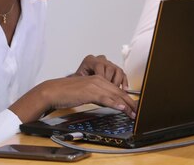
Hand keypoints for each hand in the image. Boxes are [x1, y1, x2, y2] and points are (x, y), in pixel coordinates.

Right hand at [10, 75, 137, 122]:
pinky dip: (115, 103)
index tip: (135, 108)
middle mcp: (99, 80)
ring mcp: (95, 85)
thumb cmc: (68, 93)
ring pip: (115, 95)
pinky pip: (105, 98)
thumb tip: (110, 103)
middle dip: (131, 103)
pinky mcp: (89, 91)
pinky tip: (121, 108)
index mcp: (99, 79)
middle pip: (119, 92)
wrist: (54, 91)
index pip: (117, 89)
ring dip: (126, 105)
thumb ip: (99, 96)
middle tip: (139, 112)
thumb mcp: (87, 93)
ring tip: (134, 113)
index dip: (128, 99)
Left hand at [72, 54, 128, 89]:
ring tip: (114, 91)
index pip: (99, 66)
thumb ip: (84, 83)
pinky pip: (122, 73)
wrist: (80, 80)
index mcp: (90, 60)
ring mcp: (108, 63)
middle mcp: (100, 60)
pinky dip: (124, 81)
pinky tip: (124, 88)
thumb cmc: (78, 81)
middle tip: (107, 90)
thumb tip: (89, 88)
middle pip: (109, 68)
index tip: (101, 86)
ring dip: (117, 82)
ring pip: (117, 70)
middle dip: (109, 81)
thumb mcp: (78, 80)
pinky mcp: (114, 69)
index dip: (101, 77)